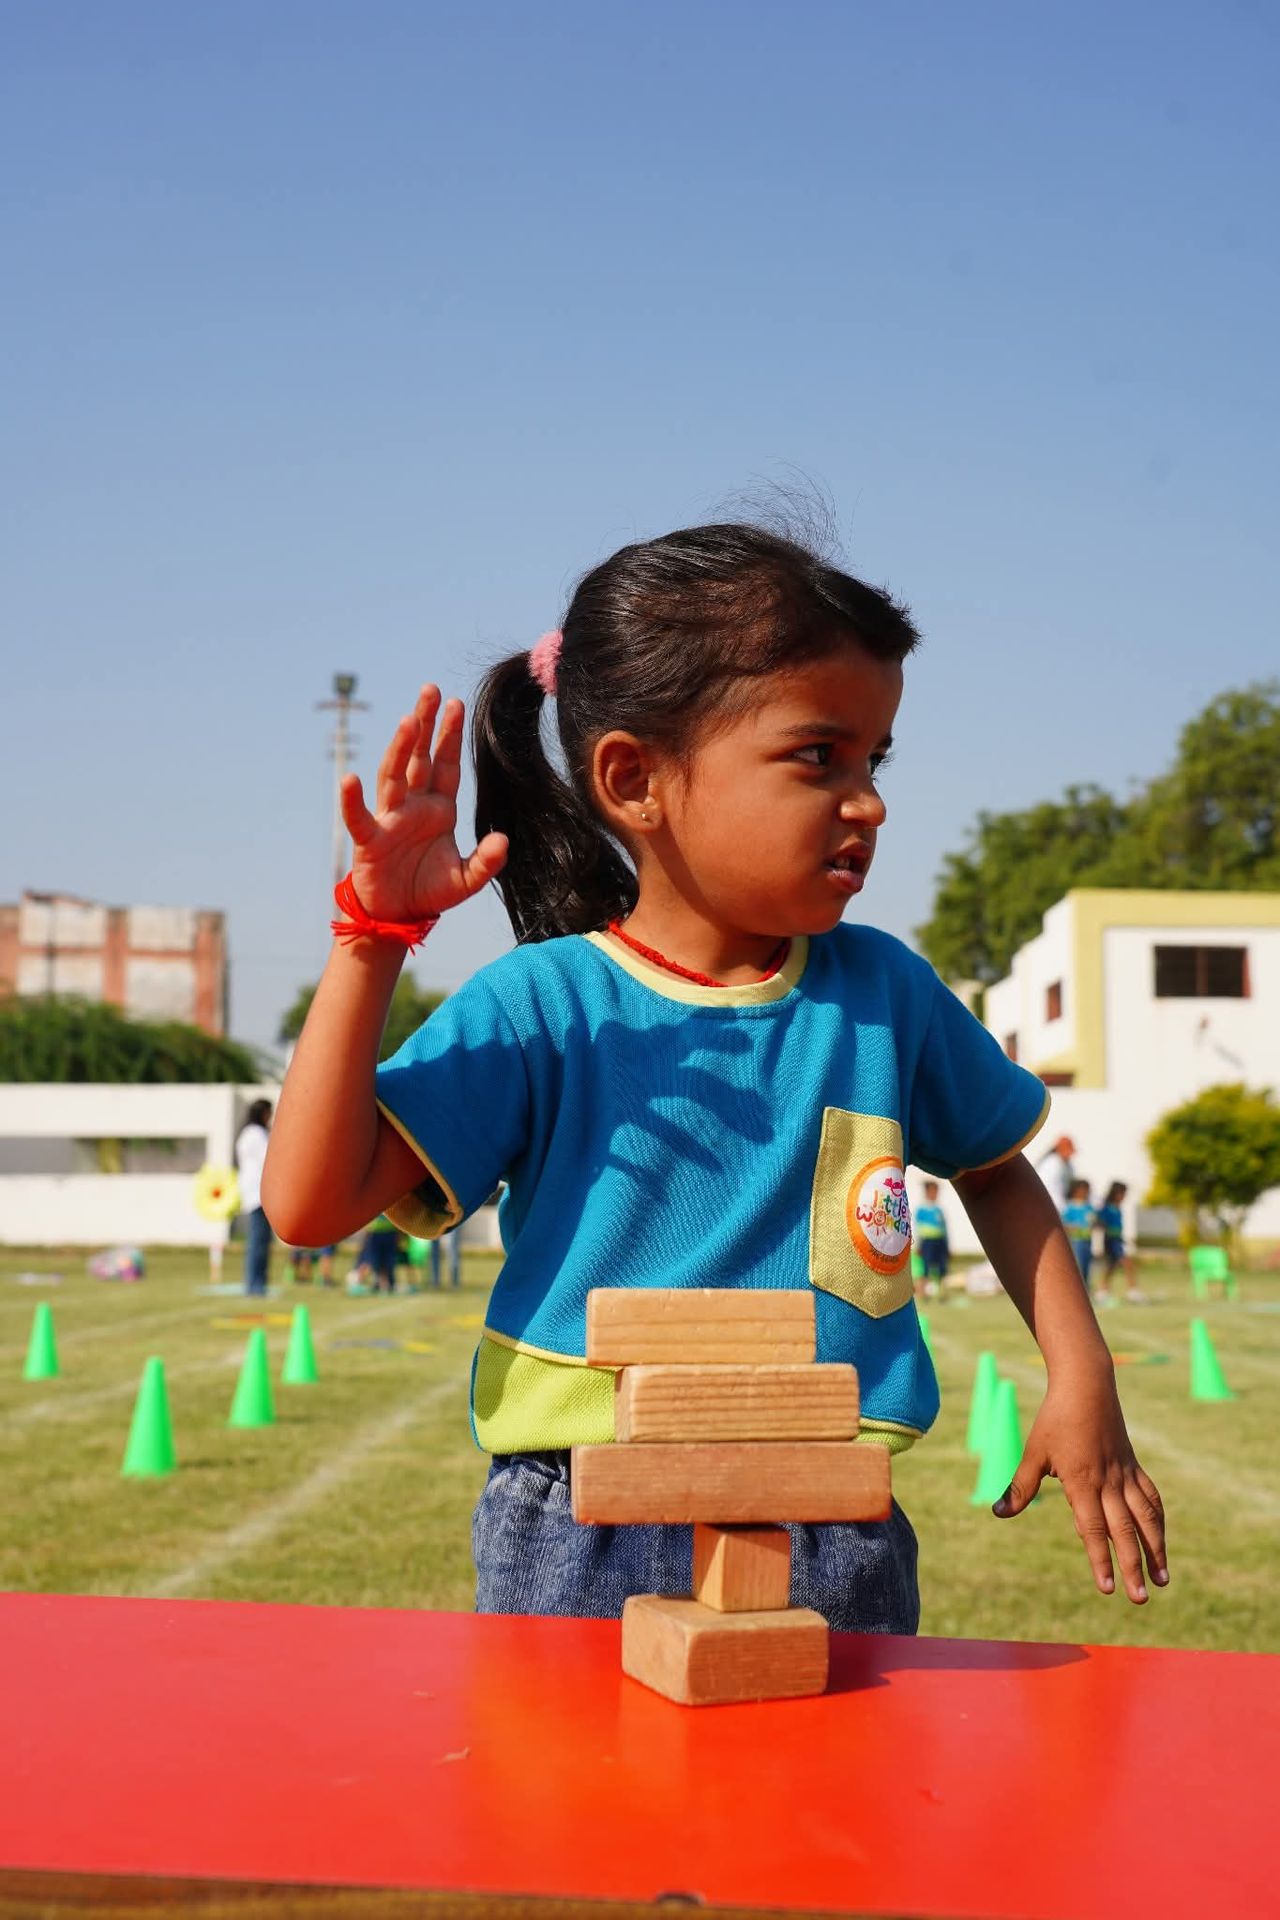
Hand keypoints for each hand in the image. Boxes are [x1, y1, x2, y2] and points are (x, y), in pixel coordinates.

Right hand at [340, 685, 507, 921]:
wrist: (399, 915)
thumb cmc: (430, 889)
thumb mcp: (466, 880)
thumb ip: (486, 862)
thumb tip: (503, 841)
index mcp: (439, 808)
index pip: (447, 765)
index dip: (451, 736)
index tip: (456, 704)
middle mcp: (414, 806)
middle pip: (419, 757)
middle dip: (425, 724)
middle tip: (431, 690)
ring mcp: (390, 818)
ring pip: (394, 775)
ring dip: (400, 748)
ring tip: (408, 719)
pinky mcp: (369, 839)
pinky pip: (359, 816)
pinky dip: (353, 799)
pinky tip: (350, 779)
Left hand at [993, 1372, 1167, 1602]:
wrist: (1087, 1385)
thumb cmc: (1055, 1419)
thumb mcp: (1034, 1452)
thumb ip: (1020, 1487)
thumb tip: (998, 1513)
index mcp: (1082, 1482)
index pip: (1092, 1529)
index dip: (1100, 1560)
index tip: (1108, 1588)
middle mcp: (1108, 1483)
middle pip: (1124, 1531)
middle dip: (1133, 1567)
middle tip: (1139, 1599)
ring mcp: (1125, 1475)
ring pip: (1146, 1518)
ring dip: (1155, 1549)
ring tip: (1162, 1579)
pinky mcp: (1133, 1466)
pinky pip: (1151, 1498)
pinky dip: (1158, 1521)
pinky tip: (1160, 1539)